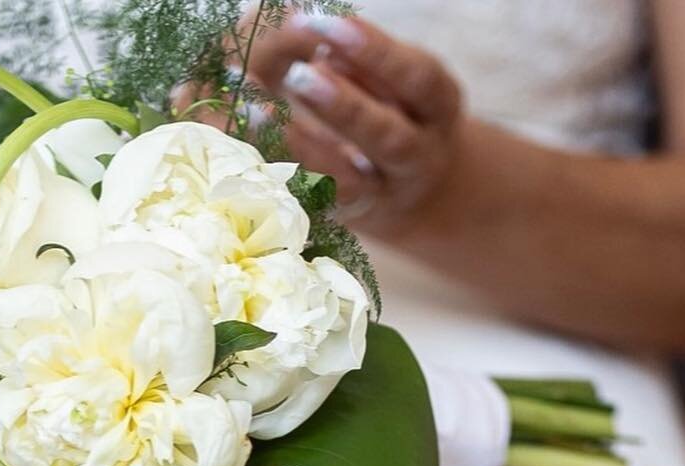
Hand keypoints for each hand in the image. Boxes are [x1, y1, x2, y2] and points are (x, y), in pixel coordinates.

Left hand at [246, 12, 467, 234]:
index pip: (416, 77)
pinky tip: (247, 149)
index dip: (373, 51)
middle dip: (343, 106)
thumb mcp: (391, 78)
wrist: (412, 191)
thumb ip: (353, 57)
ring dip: (302, 147)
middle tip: (296, 75)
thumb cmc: (393, 111)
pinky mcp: (343, 220)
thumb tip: (300, 24)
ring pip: (348, 183)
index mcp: (437, 107)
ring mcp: (382, 195)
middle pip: (387, 136)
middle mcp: (418, 157)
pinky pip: (311, 205)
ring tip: (256, 109)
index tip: (326, 27)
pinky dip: (281, 178)